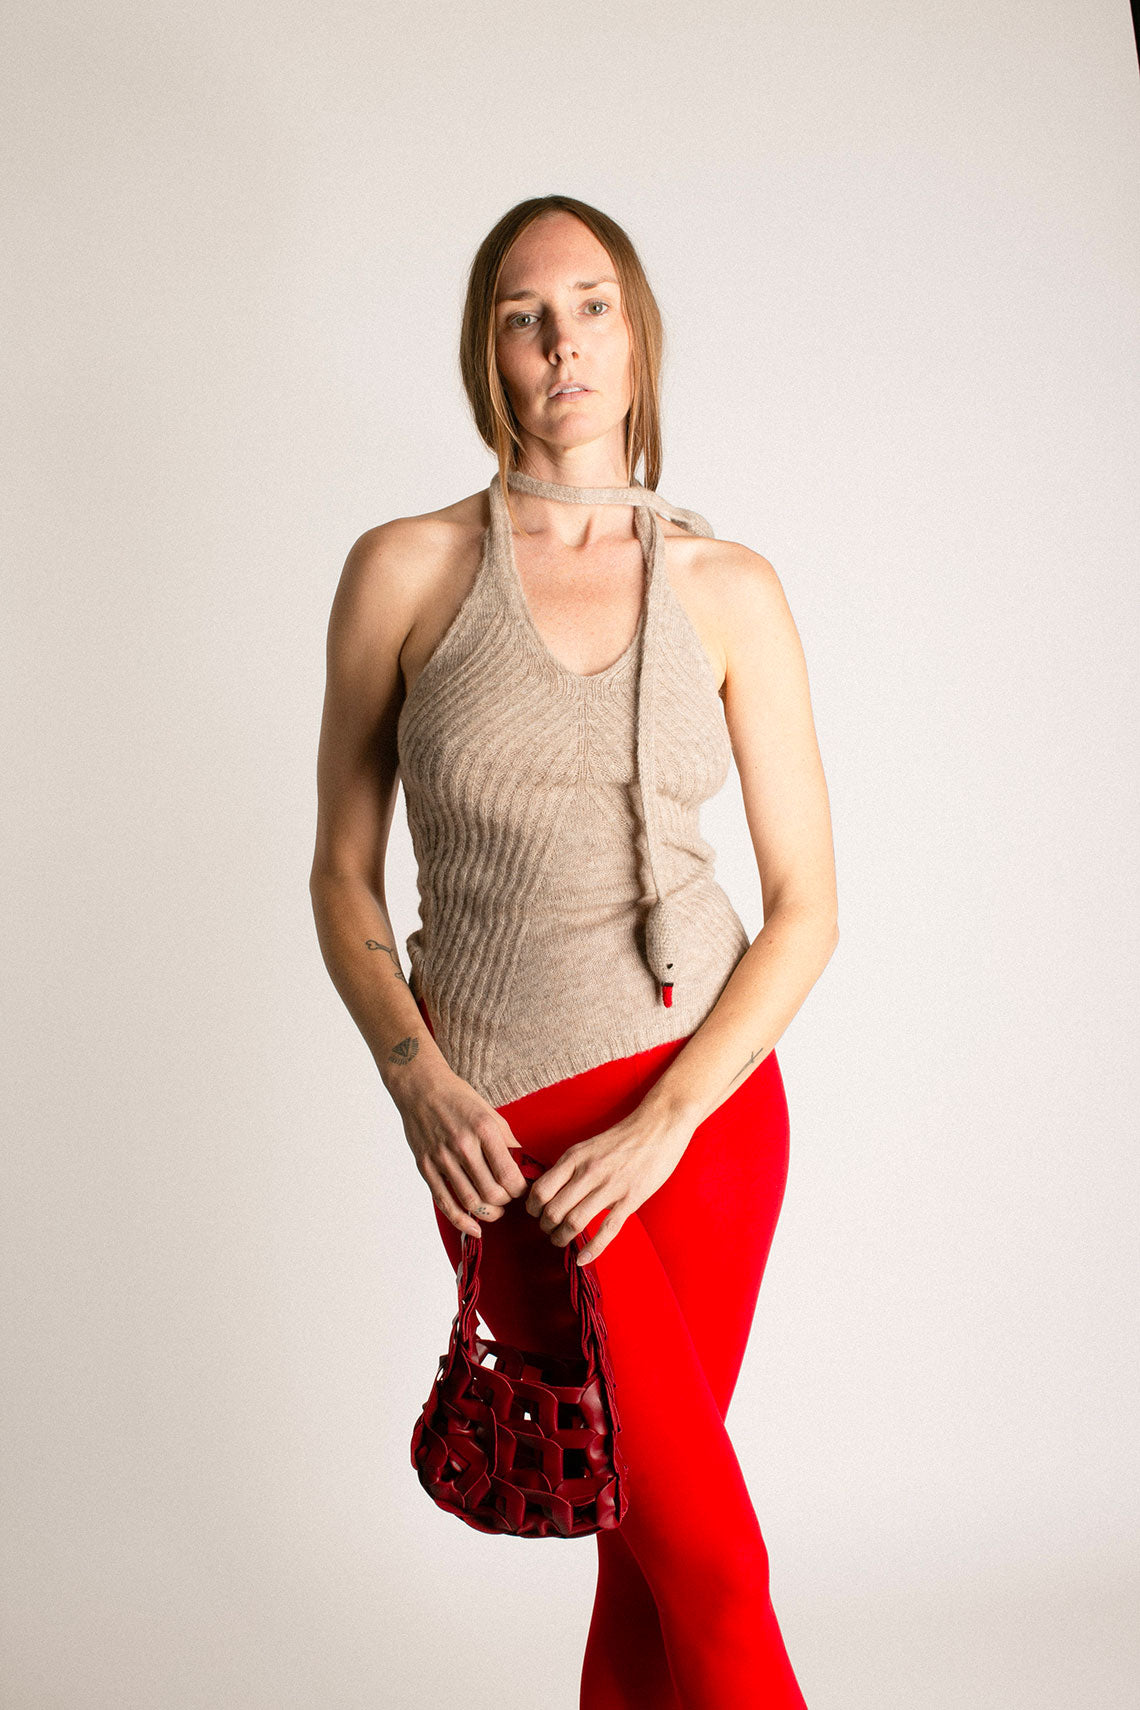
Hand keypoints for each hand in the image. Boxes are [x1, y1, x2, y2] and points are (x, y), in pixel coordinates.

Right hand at [396, 1064, 529, 1239]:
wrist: (421, 1088)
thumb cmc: (459, 1099)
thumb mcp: (492, 1114)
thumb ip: (508, 1142)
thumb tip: (526, 1168)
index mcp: (484, 1130)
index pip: (509, 1176)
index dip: (520, 1191)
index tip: (521, 1189)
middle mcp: (463, 1145)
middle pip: (492, 1193)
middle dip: (506, 1203)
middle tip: (508, 1198)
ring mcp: (442, 1158)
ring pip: (471, 1202)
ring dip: (488, 1213)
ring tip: (494, 1210)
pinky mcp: (426, 1167)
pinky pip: (445, 1202)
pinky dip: (461, 1221)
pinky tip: (474, 1228)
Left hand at [525, 1103, 694, 1265]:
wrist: (658, 1126)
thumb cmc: (621, 1138)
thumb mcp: (586, 1146)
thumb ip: (568, 1168)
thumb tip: (550, 1191)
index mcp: (574, 1158)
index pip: (540, 1191)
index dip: (533, 1209)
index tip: (536, 1214)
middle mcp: (588, 1172)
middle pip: (553, 1210)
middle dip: (546, 1227)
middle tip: (548, 1230)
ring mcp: (610, 1187)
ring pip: (574, 1222)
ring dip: (562, 1238)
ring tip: (561, 1240)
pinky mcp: (630, 1199)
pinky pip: (607, 1230)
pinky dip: (592, 1249)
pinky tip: (582, 1259)